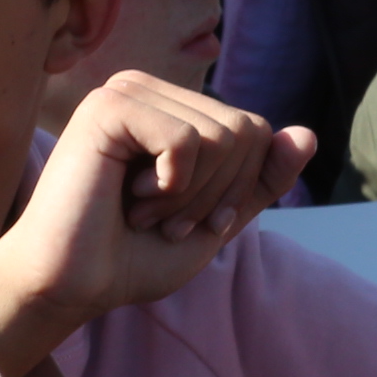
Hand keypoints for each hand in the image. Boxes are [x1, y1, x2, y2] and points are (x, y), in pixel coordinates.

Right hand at [0, 72, 317, 376]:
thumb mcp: (215, 219)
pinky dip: (172, 188)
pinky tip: (129, 199)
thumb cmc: (130, 256)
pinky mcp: (108, 108)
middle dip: (217, 194)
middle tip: (162, 220)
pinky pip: (189, 141)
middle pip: (247, 130)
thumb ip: (259, 180)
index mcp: (169, 108)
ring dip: (192, 197)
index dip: (237, 189)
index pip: (256, 130)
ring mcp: (125, 92)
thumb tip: (308, 133)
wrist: (69, 286)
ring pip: (223, 136)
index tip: (188, 218)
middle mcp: (146, 89)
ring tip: (143, 212)